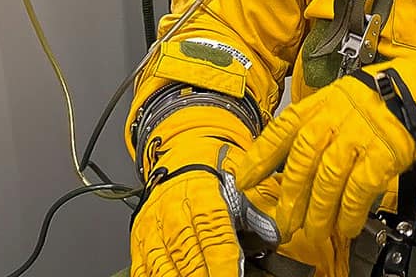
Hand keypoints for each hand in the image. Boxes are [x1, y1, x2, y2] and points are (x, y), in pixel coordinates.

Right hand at [129, 106, 281, 276]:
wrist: (187, 151)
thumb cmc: (219, 169)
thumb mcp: (247, 179)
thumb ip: (262, 207)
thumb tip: (275, 233)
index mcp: (203, 195)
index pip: (215, 237)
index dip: (224, 265)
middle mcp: (173, 211)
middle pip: (188, 257)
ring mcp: (153, 227)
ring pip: (163, 266)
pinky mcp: (140, 239)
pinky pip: (143, 267)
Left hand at [233, 76, 415, 249]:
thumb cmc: (390, 94)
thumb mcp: (347, 95)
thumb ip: (321, 121)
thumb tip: (294, 156)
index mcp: (325, 100)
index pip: (284, 128)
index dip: (260, 156)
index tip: (242, 179)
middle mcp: (337, 116)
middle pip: (302, 159)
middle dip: (290, 195)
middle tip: (283, 222)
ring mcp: (360, 134)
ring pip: (328, 178)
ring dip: (318, 211)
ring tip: (313, 231)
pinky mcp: (384, 153)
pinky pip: (359, 188)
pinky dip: (349, 211)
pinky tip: (345, 226)